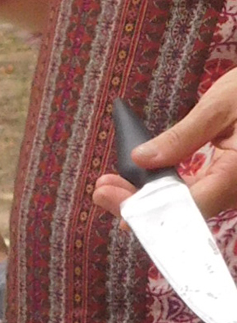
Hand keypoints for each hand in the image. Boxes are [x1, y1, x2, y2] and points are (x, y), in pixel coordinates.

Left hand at [93, 68, 236, 221]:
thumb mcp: (221, 106)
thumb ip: (183, 135)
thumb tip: (142, 157)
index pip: (193, 206)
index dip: (155, 214)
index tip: (123, 216)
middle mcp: (236, 189)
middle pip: (183, 212)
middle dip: (139, 205)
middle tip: (100, 192)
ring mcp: (231, 188)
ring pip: (185, 206)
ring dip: (146, 198)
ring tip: (106, 185)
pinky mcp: (226, 182)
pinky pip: (193, 194)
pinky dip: (162, 189)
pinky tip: (134, 179)